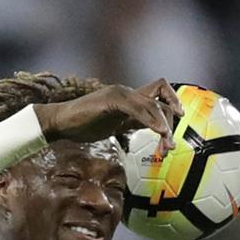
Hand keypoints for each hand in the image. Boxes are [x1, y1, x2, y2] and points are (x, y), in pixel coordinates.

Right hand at [33, 79, 184, 153]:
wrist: (60, 122)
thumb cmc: (84, 125)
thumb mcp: (115, 124)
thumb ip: (134, 123)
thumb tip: (154, 129)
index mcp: (130, 97)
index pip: (160, 91)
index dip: (172, 102)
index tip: (179, 119)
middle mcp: (127, 92)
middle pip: (160, 101)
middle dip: (169, 124)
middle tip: (169, 148)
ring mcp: (119, 94)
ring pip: (152, 106)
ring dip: (163, 126)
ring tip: (167, 145)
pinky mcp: (111, 100)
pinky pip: (137, 109)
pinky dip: (150, 120)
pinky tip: (158, 132)